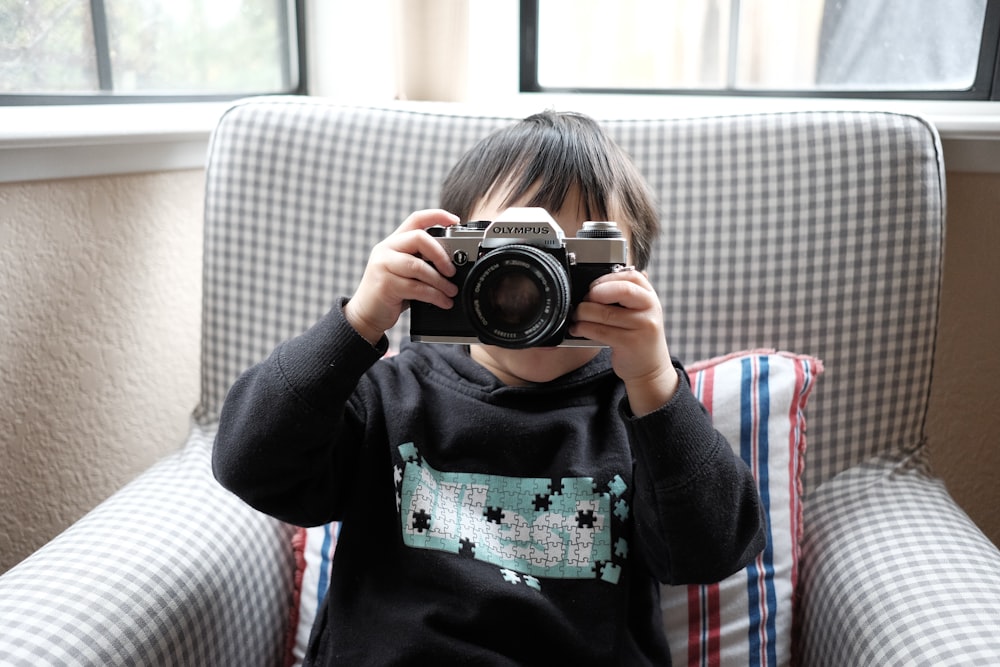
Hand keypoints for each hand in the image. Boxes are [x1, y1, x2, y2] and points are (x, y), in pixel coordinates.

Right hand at [343, 209, 459, 344]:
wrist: (365, 314)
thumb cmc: (390, 293)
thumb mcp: (405, 272)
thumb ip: (422, 262)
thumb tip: (453, 266)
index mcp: (393, 242)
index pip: (416, 219)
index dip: (437, 215)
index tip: (455, 221)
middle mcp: (386, 249)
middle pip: (418, 238)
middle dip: (441, 254)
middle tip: (452, 271)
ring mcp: (383, 266)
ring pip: (418, 266)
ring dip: (440, 281)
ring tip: (451, 291)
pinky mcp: (385, 285)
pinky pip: (416, 287)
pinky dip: (434, 296)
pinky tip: (443, 301)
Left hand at [568, 269, 678, 415]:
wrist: (650, 368)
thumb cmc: (638, 337)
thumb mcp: (639, 313)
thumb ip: (624, 297)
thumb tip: (595, 284)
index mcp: (650, 297)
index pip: (632, 276)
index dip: (608, 278)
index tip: (593, 286)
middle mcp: (650, 309)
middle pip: (621, 290)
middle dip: (595, 294)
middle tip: (584, 301)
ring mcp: (642, 326)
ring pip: (605, 313)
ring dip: (583, 313)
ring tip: (576, 316)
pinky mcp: (630, 343)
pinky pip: (600, 331)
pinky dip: (583, 328)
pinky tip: (577, 329)